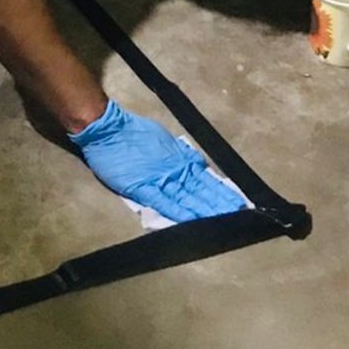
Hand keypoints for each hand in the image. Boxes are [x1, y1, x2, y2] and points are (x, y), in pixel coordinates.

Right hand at [70, 98, 247, 222]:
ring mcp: (159, 179)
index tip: (237, 202)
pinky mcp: (143, 187)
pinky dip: (179, 211)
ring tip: (225, 219)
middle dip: (220, 203)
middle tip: (241, 214)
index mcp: (178, 159)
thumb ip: (178, 154)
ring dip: (207, 209)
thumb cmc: (131, 133)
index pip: (205, 179)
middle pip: (202, 190)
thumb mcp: (162, 140)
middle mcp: (174, 170)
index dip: (221, 192)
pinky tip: (193, 219)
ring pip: (189, 197)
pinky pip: (164, 202)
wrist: (107, 129)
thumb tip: (193, 163)